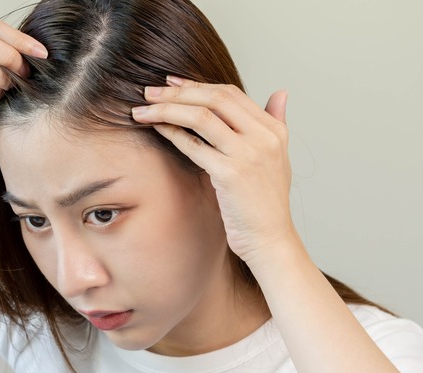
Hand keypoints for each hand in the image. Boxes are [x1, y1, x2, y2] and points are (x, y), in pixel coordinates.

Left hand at [131, 77, 296, 265]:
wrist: (270, 239)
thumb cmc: (266, 203)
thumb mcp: (278, 157)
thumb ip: (276, 122)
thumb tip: (280, 92)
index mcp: (274, 129)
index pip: (231, 92)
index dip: (197, 84)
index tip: (171, 83)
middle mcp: (264, 137)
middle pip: (215, 98)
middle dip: (177, 92)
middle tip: (149, 92)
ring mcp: (248, 154)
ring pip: (201, 116)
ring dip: (167, 109)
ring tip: (143, 110)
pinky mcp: (230, 174)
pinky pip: (194, 145)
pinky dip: (172, 133)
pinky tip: (156, 130)